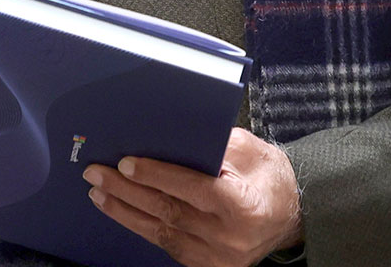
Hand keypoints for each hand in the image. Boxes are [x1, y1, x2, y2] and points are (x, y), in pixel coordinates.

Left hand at [81, 129, 302, 266]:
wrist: (292, 215)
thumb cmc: (270, 176)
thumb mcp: (250, 150)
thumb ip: (213, 145)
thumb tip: (166, 136)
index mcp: (243, 204)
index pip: (191, 188)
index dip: (155, 175)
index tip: (125, 163)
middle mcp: (230, 237)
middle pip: (169, 211)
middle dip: (127, 191)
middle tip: (97, 173)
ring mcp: (220, 258)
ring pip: (163, 234)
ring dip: (126, 212)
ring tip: (99, 194)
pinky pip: (170, 247)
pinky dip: (145, 228)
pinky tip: (125, 213)